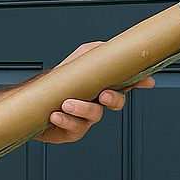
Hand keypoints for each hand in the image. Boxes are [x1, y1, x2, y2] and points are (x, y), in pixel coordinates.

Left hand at [37, 41, 155, 143]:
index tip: (147, 81)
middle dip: (113, 99)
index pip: (125, 83)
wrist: (33, 102)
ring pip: (94, 115)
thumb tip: (109, 48)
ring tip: (66, 103)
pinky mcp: (73, 131)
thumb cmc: (58, 82)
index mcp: (102, 85)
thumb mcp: (77, 60)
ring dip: (82, 108)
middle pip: (116, 103)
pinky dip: (66, 120)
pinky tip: (56, 115)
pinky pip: (74, 128)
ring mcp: (86, 119)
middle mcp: (97, 103)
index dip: (138, 82)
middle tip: (103, 95)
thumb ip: (95, 52)